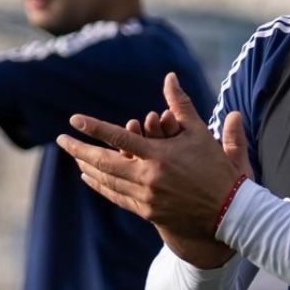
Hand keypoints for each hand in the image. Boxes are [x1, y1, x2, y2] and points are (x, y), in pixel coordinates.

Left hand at [57, 73, 252, 247]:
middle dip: (79, 150)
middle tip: (61, 140)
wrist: (227, 212)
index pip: (119, 138)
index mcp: (159, 155)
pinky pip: (116, 197)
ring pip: (107, 181)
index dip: (94, 128)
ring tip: (74, 156)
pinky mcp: (146, 211)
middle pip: (103, 162)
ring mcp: (145, 197)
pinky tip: (90, 178)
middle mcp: (148, 177)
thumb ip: (181, 105)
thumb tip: (169, 77)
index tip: (74, 120)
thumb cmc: (216, 169)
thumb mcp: (200, 133)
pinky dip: (100, 186)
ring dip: (88, 167)